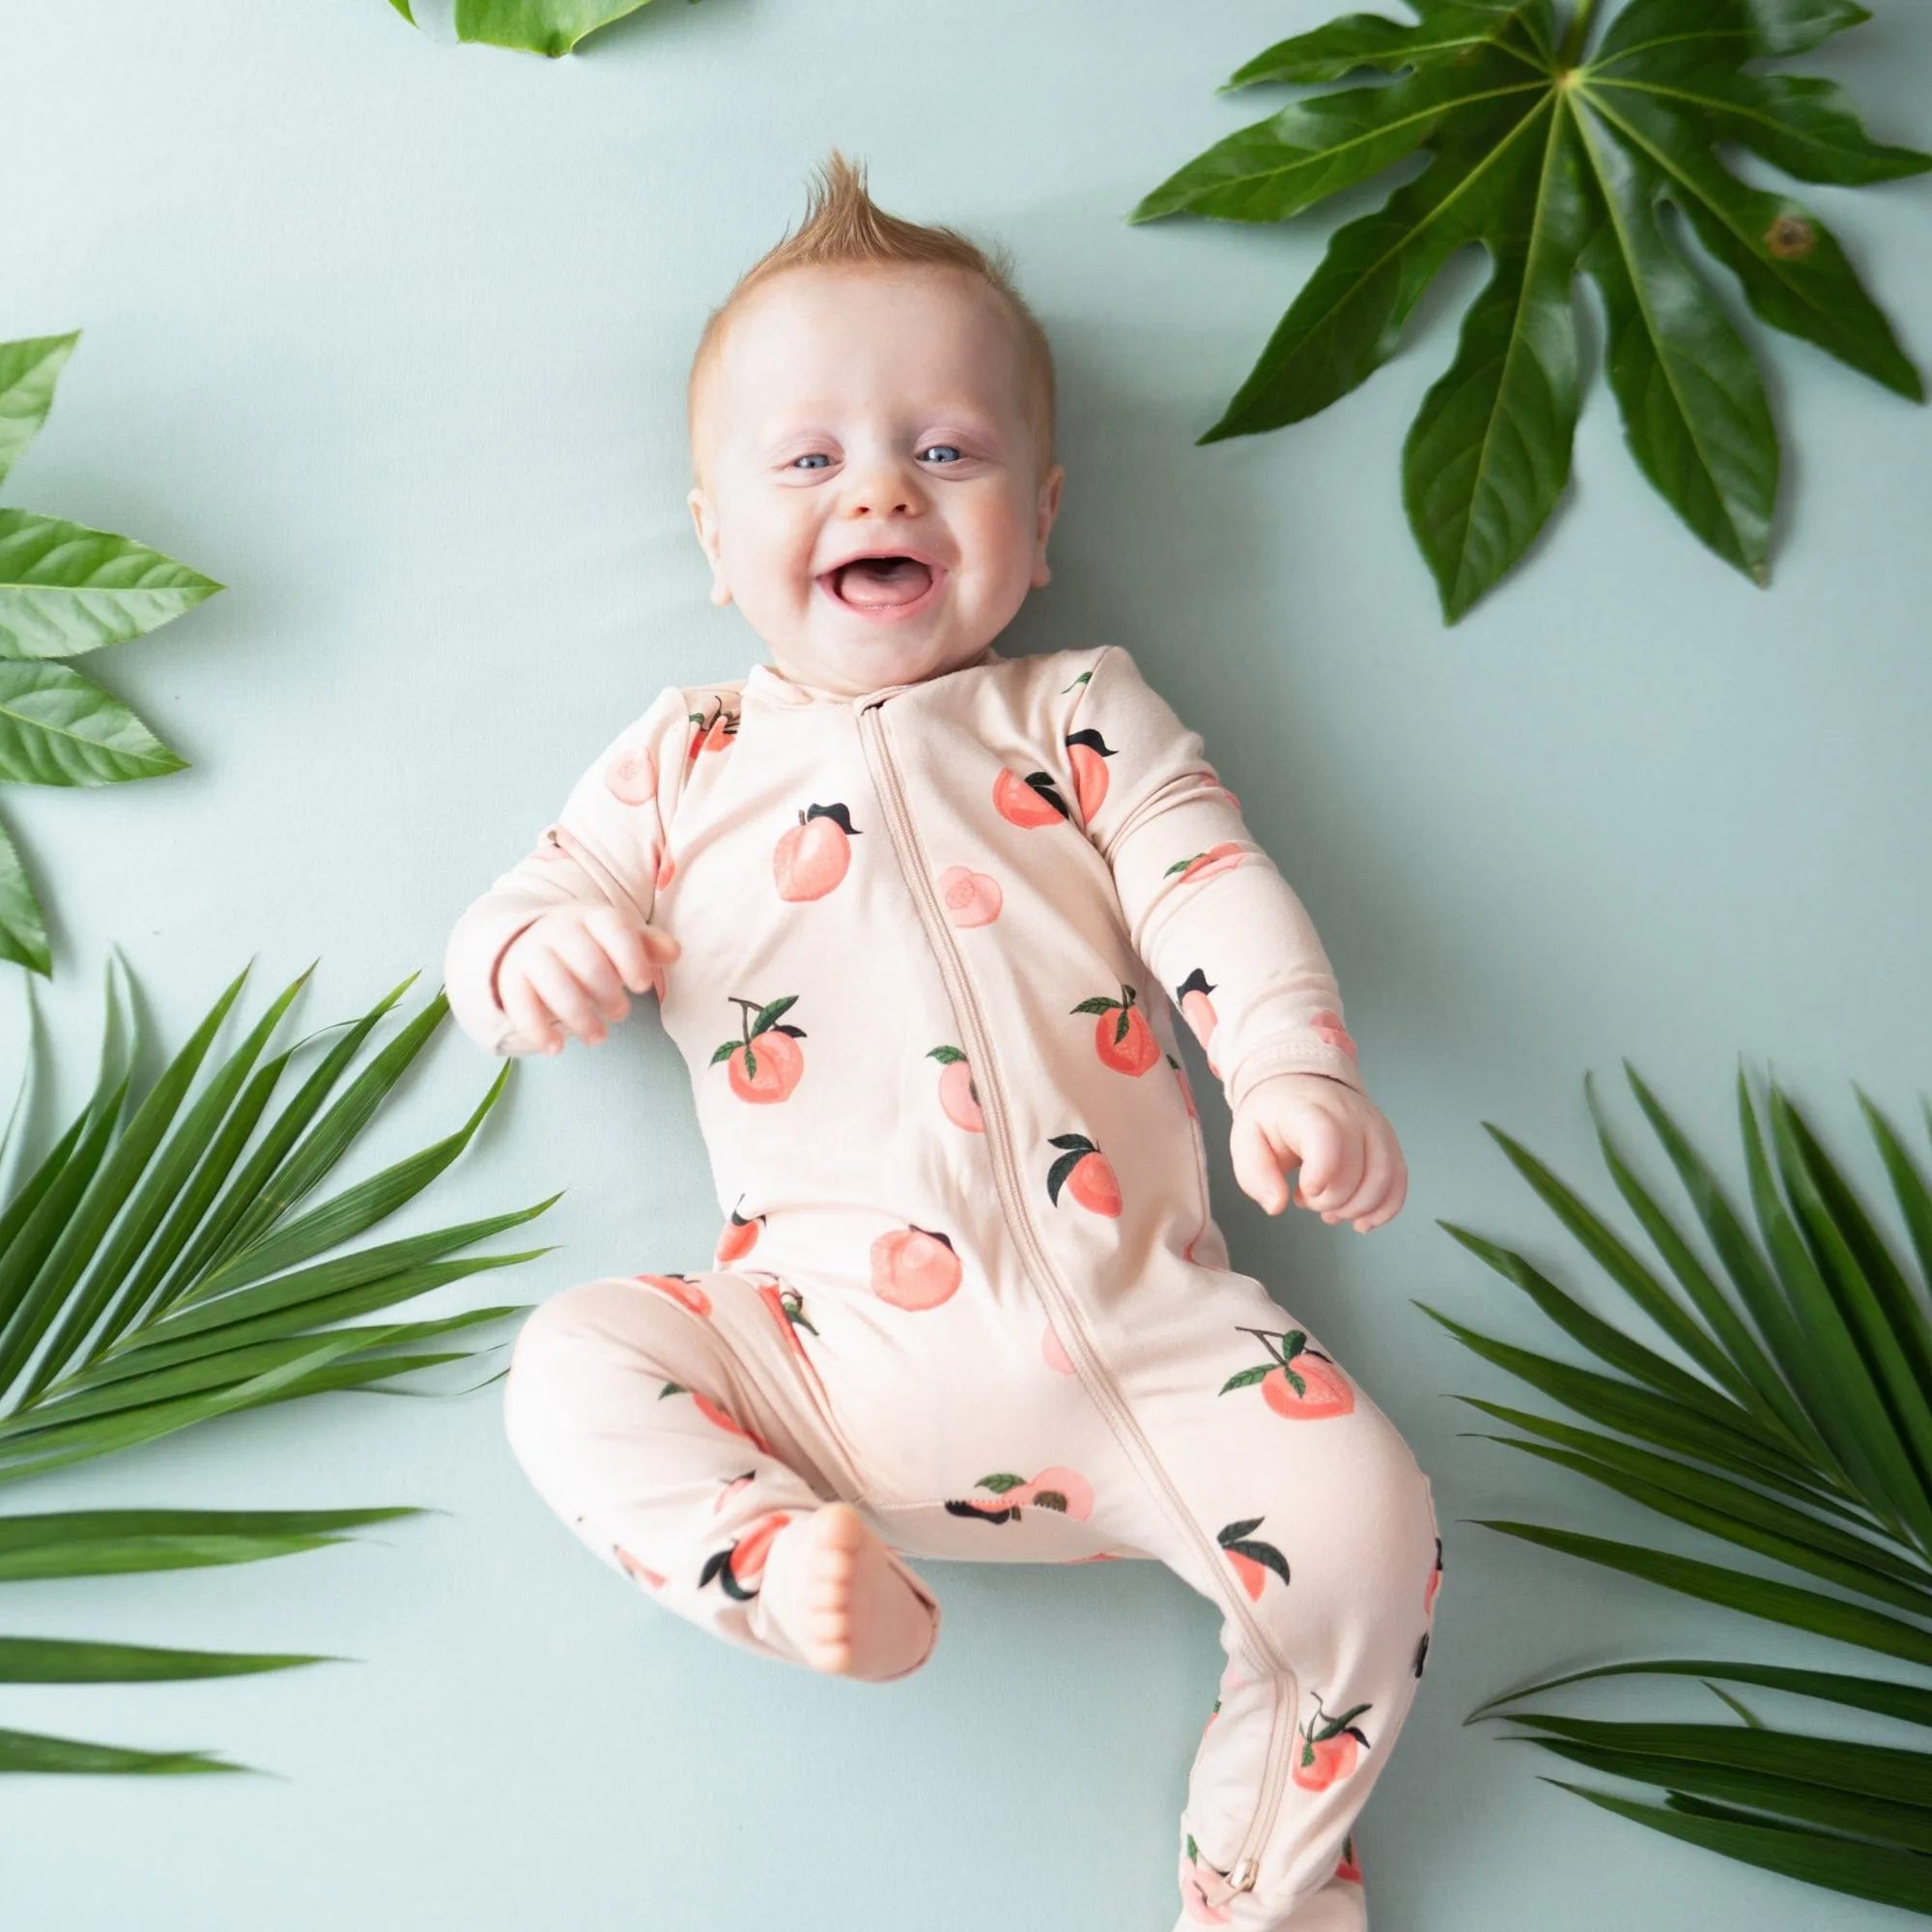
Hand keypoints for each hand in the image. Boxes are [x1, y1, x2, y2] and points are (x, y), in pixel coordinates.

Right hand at [494, 904, 679, 1054]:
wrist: (529, 940)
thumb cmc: (589, 944)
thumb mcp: (617, 938)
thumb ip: (647, 945)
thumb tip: (674, 952)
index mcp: (591, 916)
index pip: (613, 928)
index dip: (631, 957)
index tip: (642, 985)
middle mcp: (558, 930)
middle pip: (585, 959)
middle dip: (608, 992)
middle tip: (620, 1014)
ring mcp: (531, 953)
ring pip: (554, 983)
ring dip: (579, 1017)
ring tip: (598, 1038)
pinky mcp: (511, 979)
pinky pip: (520, 1004)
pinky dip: (537, 1030)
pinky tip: (556, 1049)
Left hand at [1229, 1072, 1406, 1232]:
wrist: (1298, 1085)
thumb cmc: (1273, 1117)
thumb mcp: (1247, 1139)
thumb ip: (1255, 1174)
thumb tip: (1276, 1206)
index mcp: (1308, 1109)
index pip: (1327, 1138)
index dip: (1321, 1172)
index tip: (1304, 1190)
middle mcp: (1349, 1114)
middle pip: (1356, 1170)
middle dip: (1330, 1202)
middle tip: (1306, 1201)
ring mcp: (1374, 1126)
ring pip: (1383, 1178)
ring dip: (1356, 1209)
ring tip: (1330, 1212)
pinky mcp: (1387, 1141)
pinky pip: (1398, 1179)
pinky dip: (1384, 1208)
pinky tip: (1361, 1221)